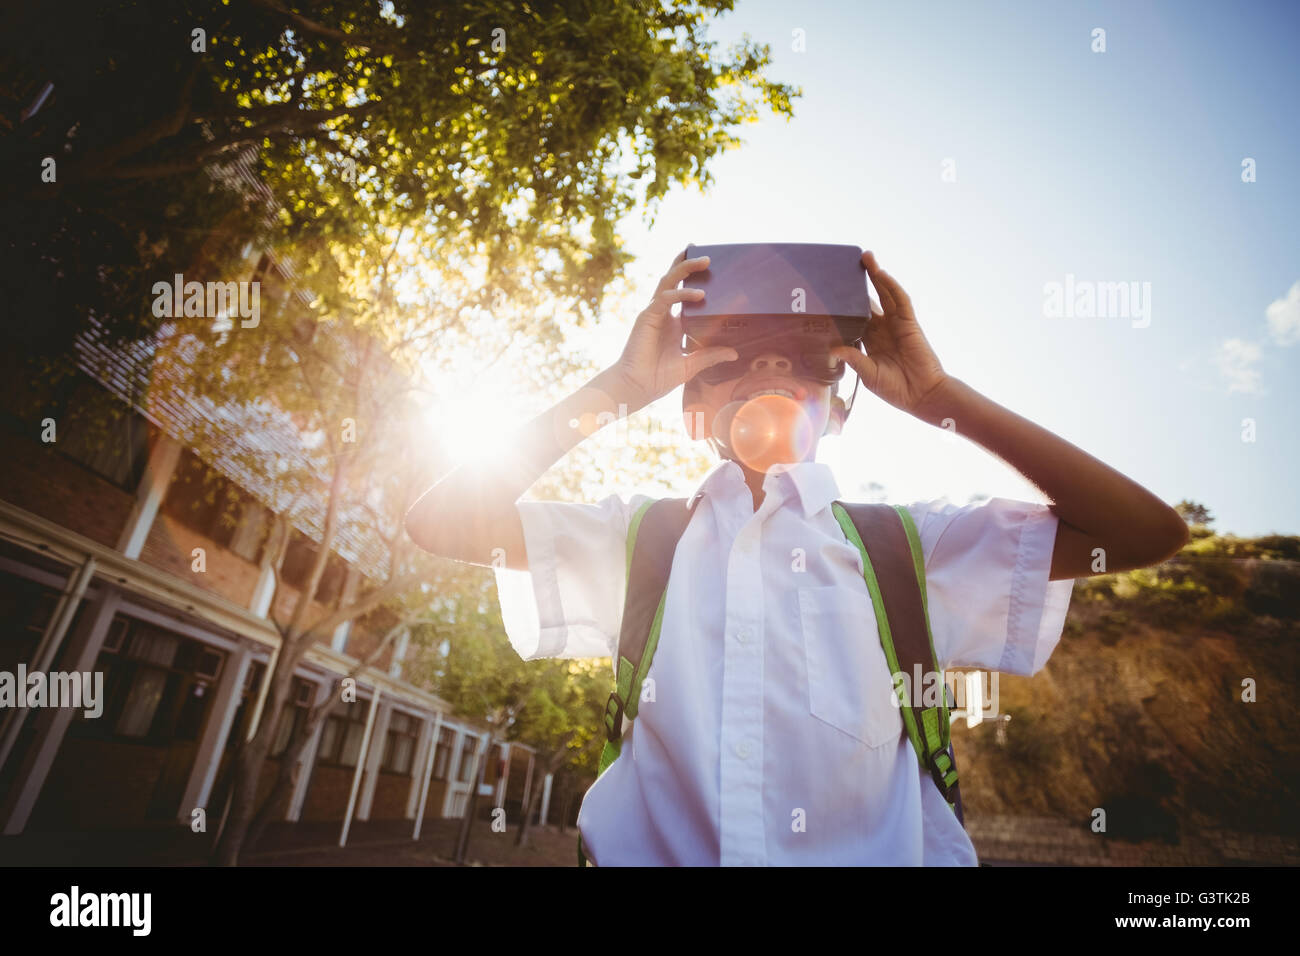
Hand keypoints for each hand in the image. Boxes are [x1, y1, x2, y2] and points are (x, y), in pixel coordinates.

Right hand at [606, 251, 738, 411]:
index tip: (711, 268)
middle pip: (675, 280)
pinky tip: (699, 295)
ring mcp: (654, 313)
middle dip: (688, 264)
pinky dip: (682, 294)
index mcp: (673, 323)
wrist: (637, 387)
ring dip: (686, 269)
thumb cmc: (658, 378)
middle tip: (708, 255)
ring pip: (669, 282)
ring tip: (705, 261)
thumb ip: (710, 356)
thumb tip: (733, 353)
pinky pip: (665, 299)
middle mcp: (663, 313)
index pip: (684, 293)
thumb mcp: (692, 364)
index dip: (693, 279)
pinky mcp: (647, 317)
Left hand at [831, 251, 949, 417]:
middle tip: (846, 265)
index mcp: (870, 341)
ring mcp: (896, 324)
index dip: (846, 304)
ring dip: (876, 275)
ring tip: (866, 258)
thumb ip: (853, 358)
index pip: (855, 317)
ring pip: (885, 294)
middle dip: (859, 283)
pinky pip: (900, 300)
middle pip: (869, 300)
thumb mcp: (868, 374)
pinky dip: (891, 286)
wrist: (922, 395)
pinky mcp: (909, 323)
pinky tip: (881, 274)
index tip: (831, 292)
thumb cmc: (896, 388)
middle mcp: (883, 329)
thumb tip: (832, 348)